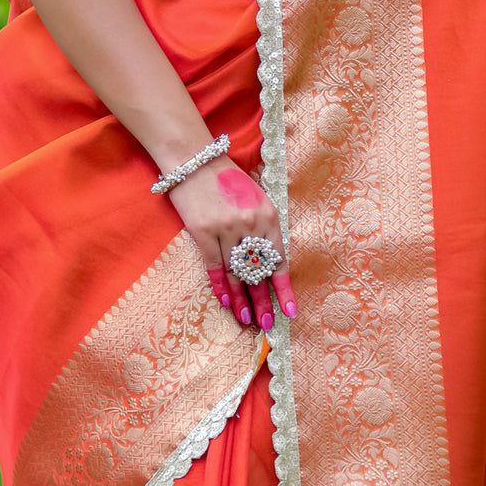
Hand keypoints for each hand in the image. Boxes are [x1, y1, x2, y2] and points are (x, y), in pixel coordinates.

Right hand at [167, 155, 295, 331]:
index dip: (284, 289)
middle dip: (264, 302)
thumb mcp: (257, 198)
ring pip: (236, 274)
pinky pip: (214, 266)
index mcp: (269, 216)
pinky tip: (226, 302)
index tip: (290, 311)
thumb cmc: (228, 180)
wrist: (195, 160)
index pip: (279, 260)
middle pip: (258, 272)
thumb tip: (267, 263)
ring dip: (242, 299)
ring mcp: (226, 229)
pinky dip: (221, 286)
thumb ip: (265, 227)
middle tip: (267, 325)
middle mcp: (250, 224)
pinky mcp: (203, 232)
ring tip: (247, 319)